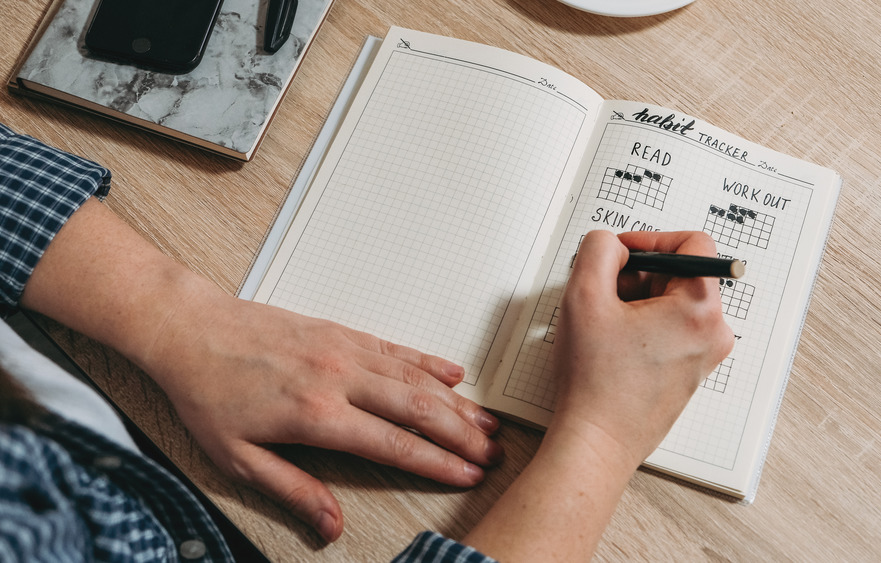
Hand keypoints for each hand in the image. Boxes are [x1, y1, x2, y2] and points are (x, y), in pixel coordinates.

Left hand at [140, 289, 503, 542]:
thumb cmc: (209, 393)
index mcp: (316, 415)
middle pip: (418, 409)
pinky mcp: (340, 332)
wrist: (191, 331)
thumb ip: (292, 491)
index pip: (394, 443)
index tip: (467, 475)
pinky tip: (452, 375)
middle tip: (491, 452)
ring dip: (455, 402)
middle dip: (461, 434)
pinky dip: (428, 363)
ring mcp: (343, 350)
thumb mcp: (238, 459)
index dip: (437, 462)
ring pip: (415, 378)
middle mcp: (339, 378)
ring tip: (485, 421)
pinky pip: (396, 348)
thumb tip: (330, 524)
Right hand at [462, 229, 732, 561]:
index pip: (694, 243)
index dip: (651, 238)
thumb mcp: (584, 296)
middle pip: (680, 274)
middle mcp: (713, 334)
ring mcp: (703, 357)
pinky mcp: (688, 373)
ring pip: (672, 303)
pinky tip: (612, 346)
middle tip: (603, 294)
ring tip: (605, 326)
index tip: (621, 252)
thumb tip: (613, 244)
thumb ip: (599, 249)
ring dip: (636, 301)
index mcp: (700, 311)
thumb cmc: (595, 382)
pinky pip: (669, 330)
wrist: (596, 442)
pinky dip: (641, 326)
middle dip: (638, 274)